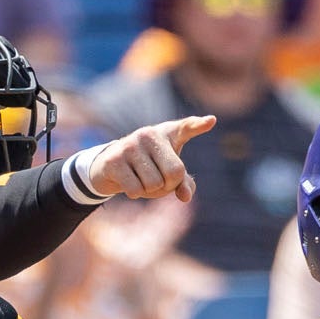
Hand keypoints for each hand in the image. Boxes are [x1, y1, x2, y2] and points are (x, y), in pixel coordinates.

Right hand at [78, 115, 216, 202]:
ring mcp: (131, 145)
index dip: (198, 125)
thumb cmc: (146, 168)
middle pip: (175, 173)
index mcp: (167, 133)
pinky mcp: (115, 160)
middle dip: (168, 186)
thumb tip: (185, 197)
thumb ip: (183, 184)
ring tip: (141, 180)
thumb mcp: (167, 173)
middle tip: (157, 180)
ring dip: (150, 192)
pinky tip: (129, 183)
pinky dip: (135, 194)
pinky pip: (136, 189)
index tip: (210, 121)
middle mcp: (150, 134)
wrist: (109, 167)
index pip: (186, 127)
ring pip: (154, 184)